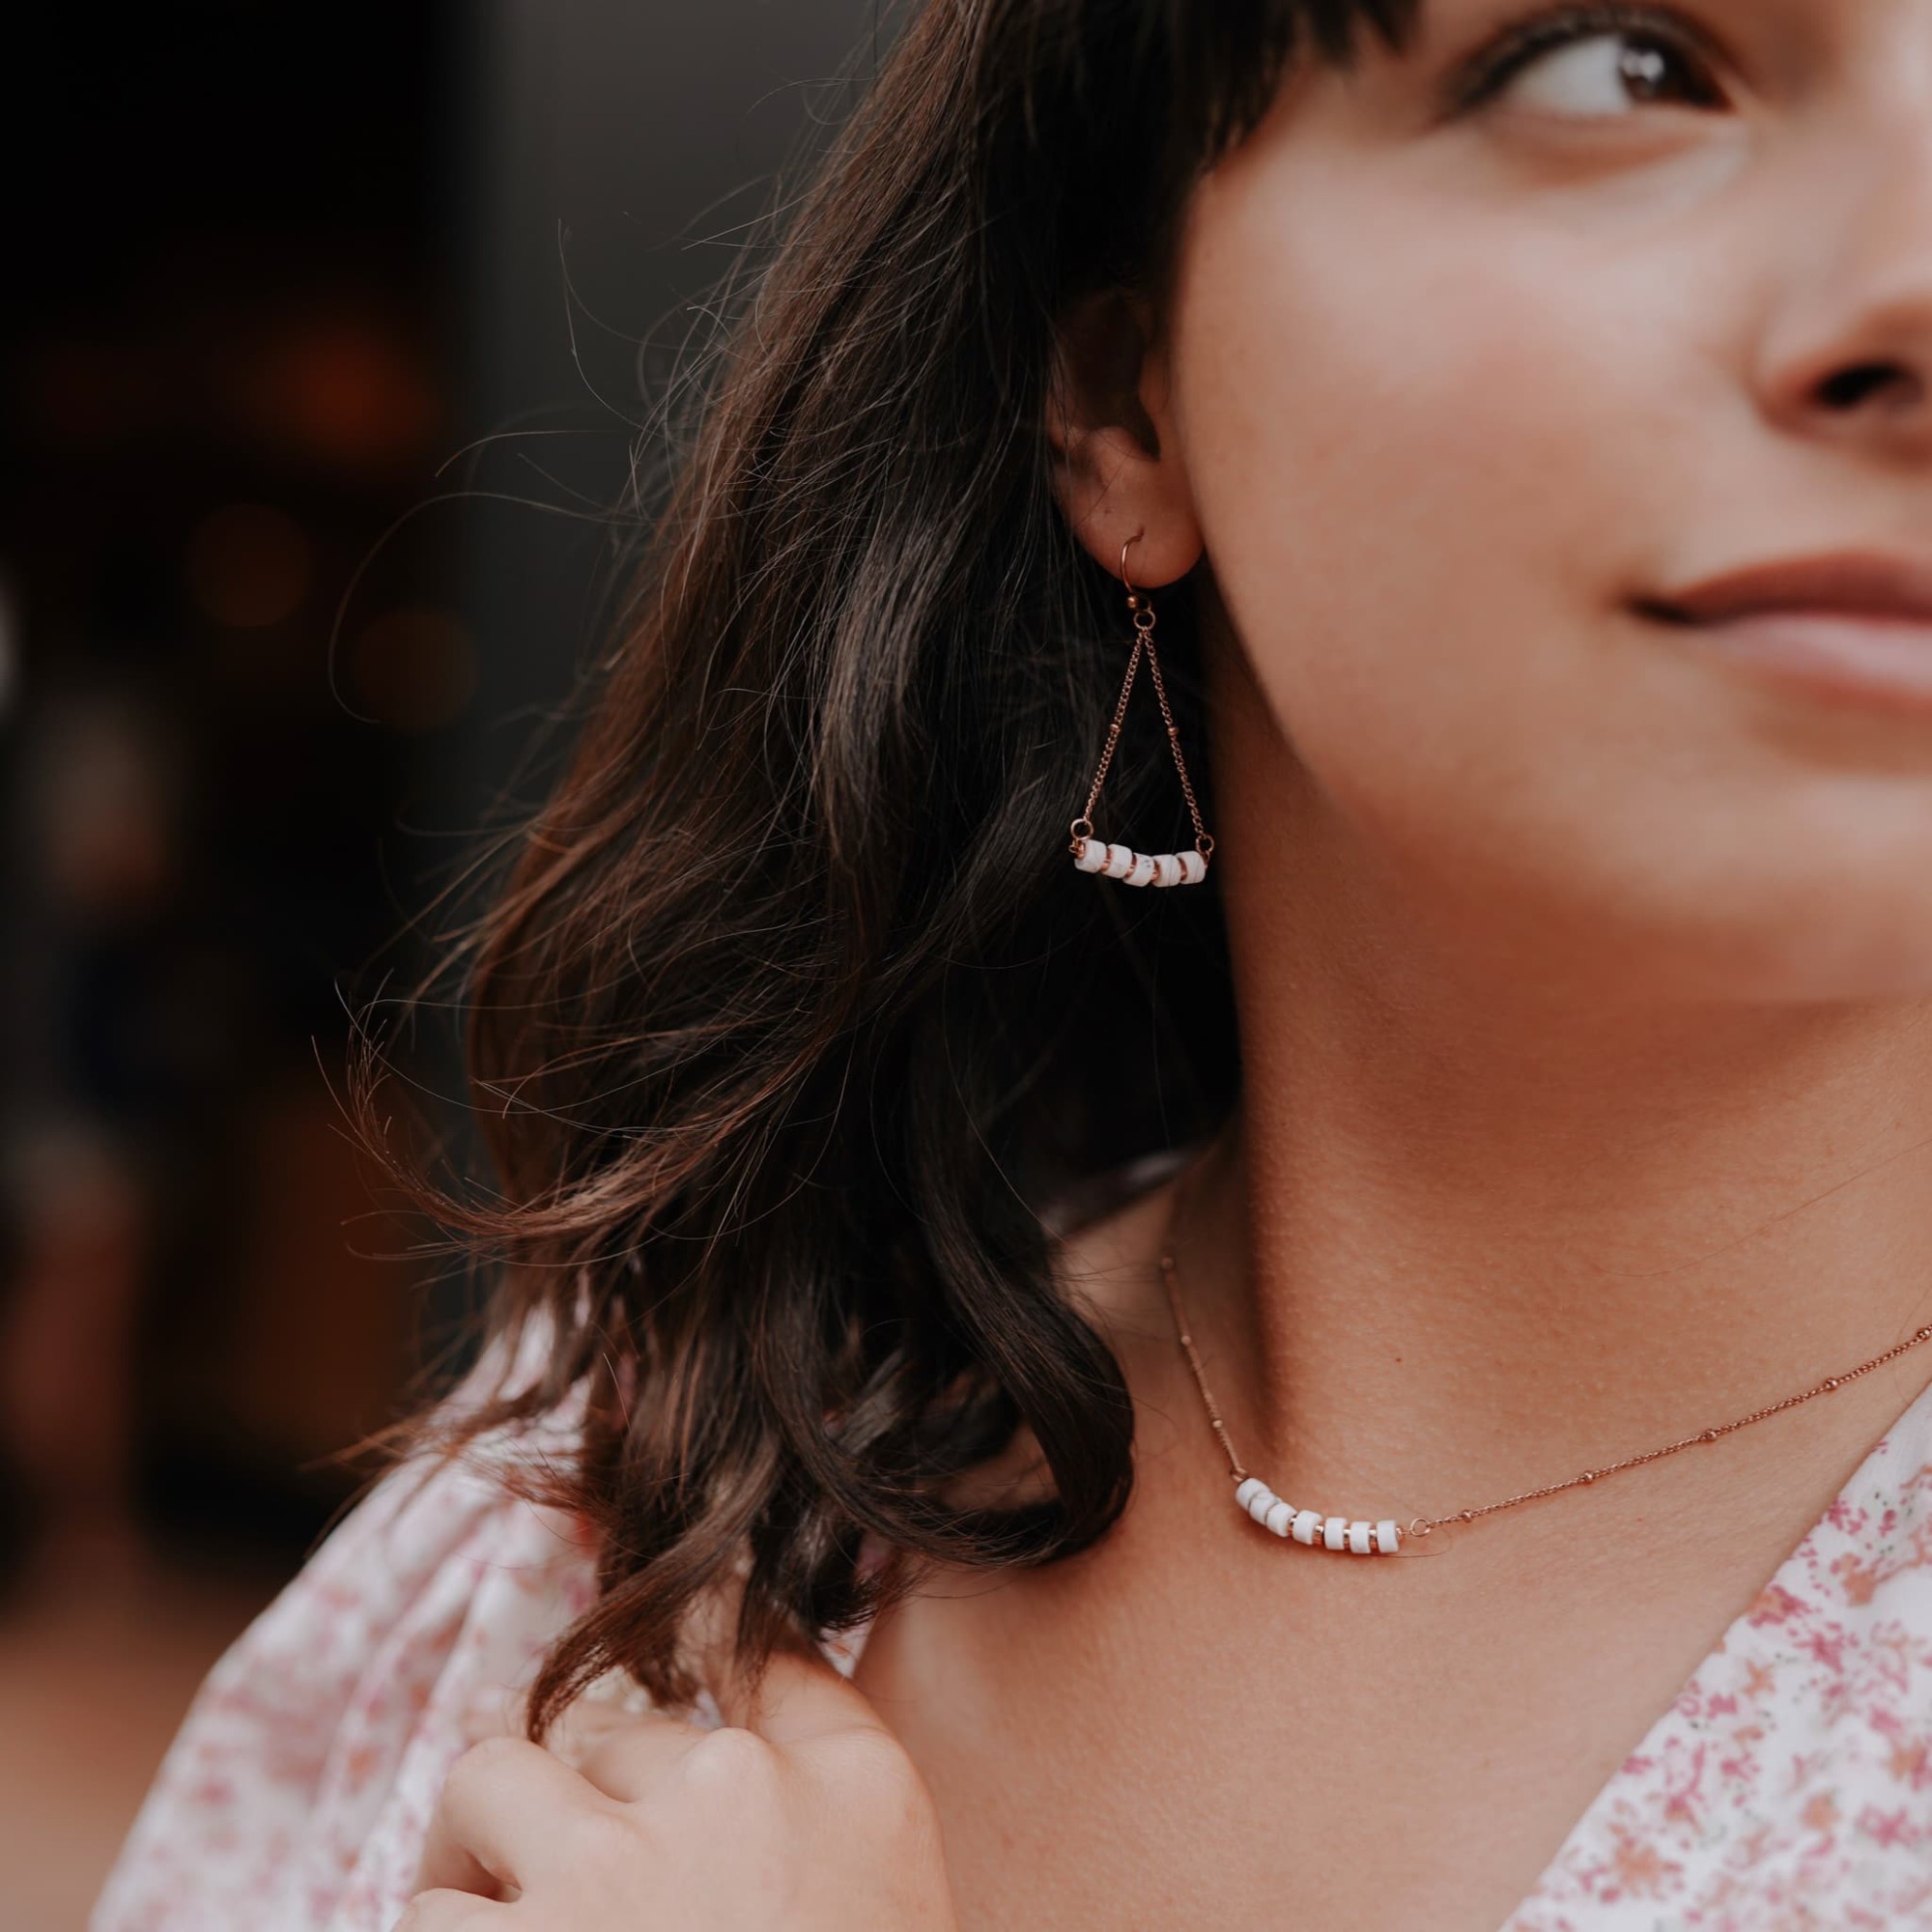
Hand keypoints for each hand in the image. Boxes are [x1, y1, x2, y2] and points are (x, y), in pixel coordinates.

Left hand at [395, 1646, 957, 1930]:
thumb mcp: (880, 1913)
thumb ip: (814, 1828)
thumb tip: (716, 1753)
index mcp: (857, 1789)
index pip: (769, 1643)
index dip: (707, 1628)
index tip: (672, 1636)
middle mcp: (736, 1793)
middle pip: (614, 1725)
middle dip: (585, 1797)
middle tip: (582, 1885)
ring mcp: (615, 1869)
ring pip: (491, 1778)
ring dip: (483, 1852)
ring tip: (495, 1921)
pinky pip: (424, 1913)